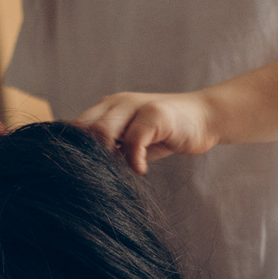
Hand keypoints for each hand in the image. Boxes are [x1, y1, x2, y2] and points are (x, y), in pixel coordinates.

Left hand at [72, 90, 221, 173]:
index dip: (72, 150)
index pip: (76, 126)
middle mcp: (117, 103)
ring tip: (120, 170)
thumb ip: (111, 147)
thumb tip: (84, 170)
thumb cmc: (165, 133)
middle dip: (87, 156)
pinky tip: (141, 170)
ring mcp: (136, 106)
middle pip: (85, 129)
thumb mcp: (132, 139)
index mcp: (107, 107)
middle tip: (100, 176)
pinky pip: (134, 140)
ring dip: (107, 157)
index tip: (76, 172)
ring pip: (103, 131)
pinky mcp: (155, 114)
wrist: (204, 118)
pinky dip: (134, 160)